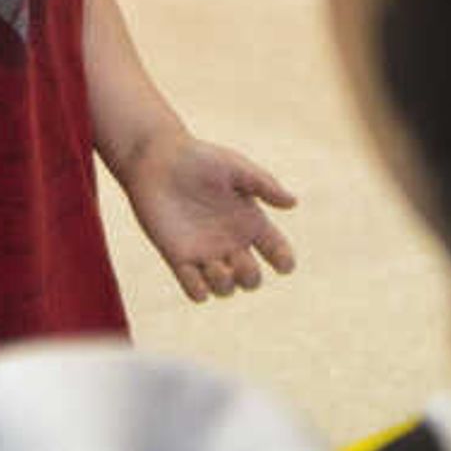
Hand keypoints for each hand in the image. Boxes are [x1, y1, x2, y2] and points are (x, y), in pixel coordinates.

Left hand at [118, 127, 299, 301]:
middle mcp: (230, 241)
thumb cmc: (199, 158)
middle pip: (251, 279)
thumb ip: (264, 185)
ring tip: (215, 266)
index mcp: (249, 221)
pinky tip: (196, 272)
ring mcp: (204, 252)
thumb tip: (293, 202)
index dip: (284, 261)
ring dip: (225, 285)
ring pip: (225, 289)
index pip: (276, 251)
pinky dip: (199, 292)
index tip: (282, 262)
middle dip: (250, 278)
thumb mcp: (236, 167)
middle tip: (240, 262)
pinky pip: (194, 290)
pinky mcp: (178, 258)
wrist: (156, 160)